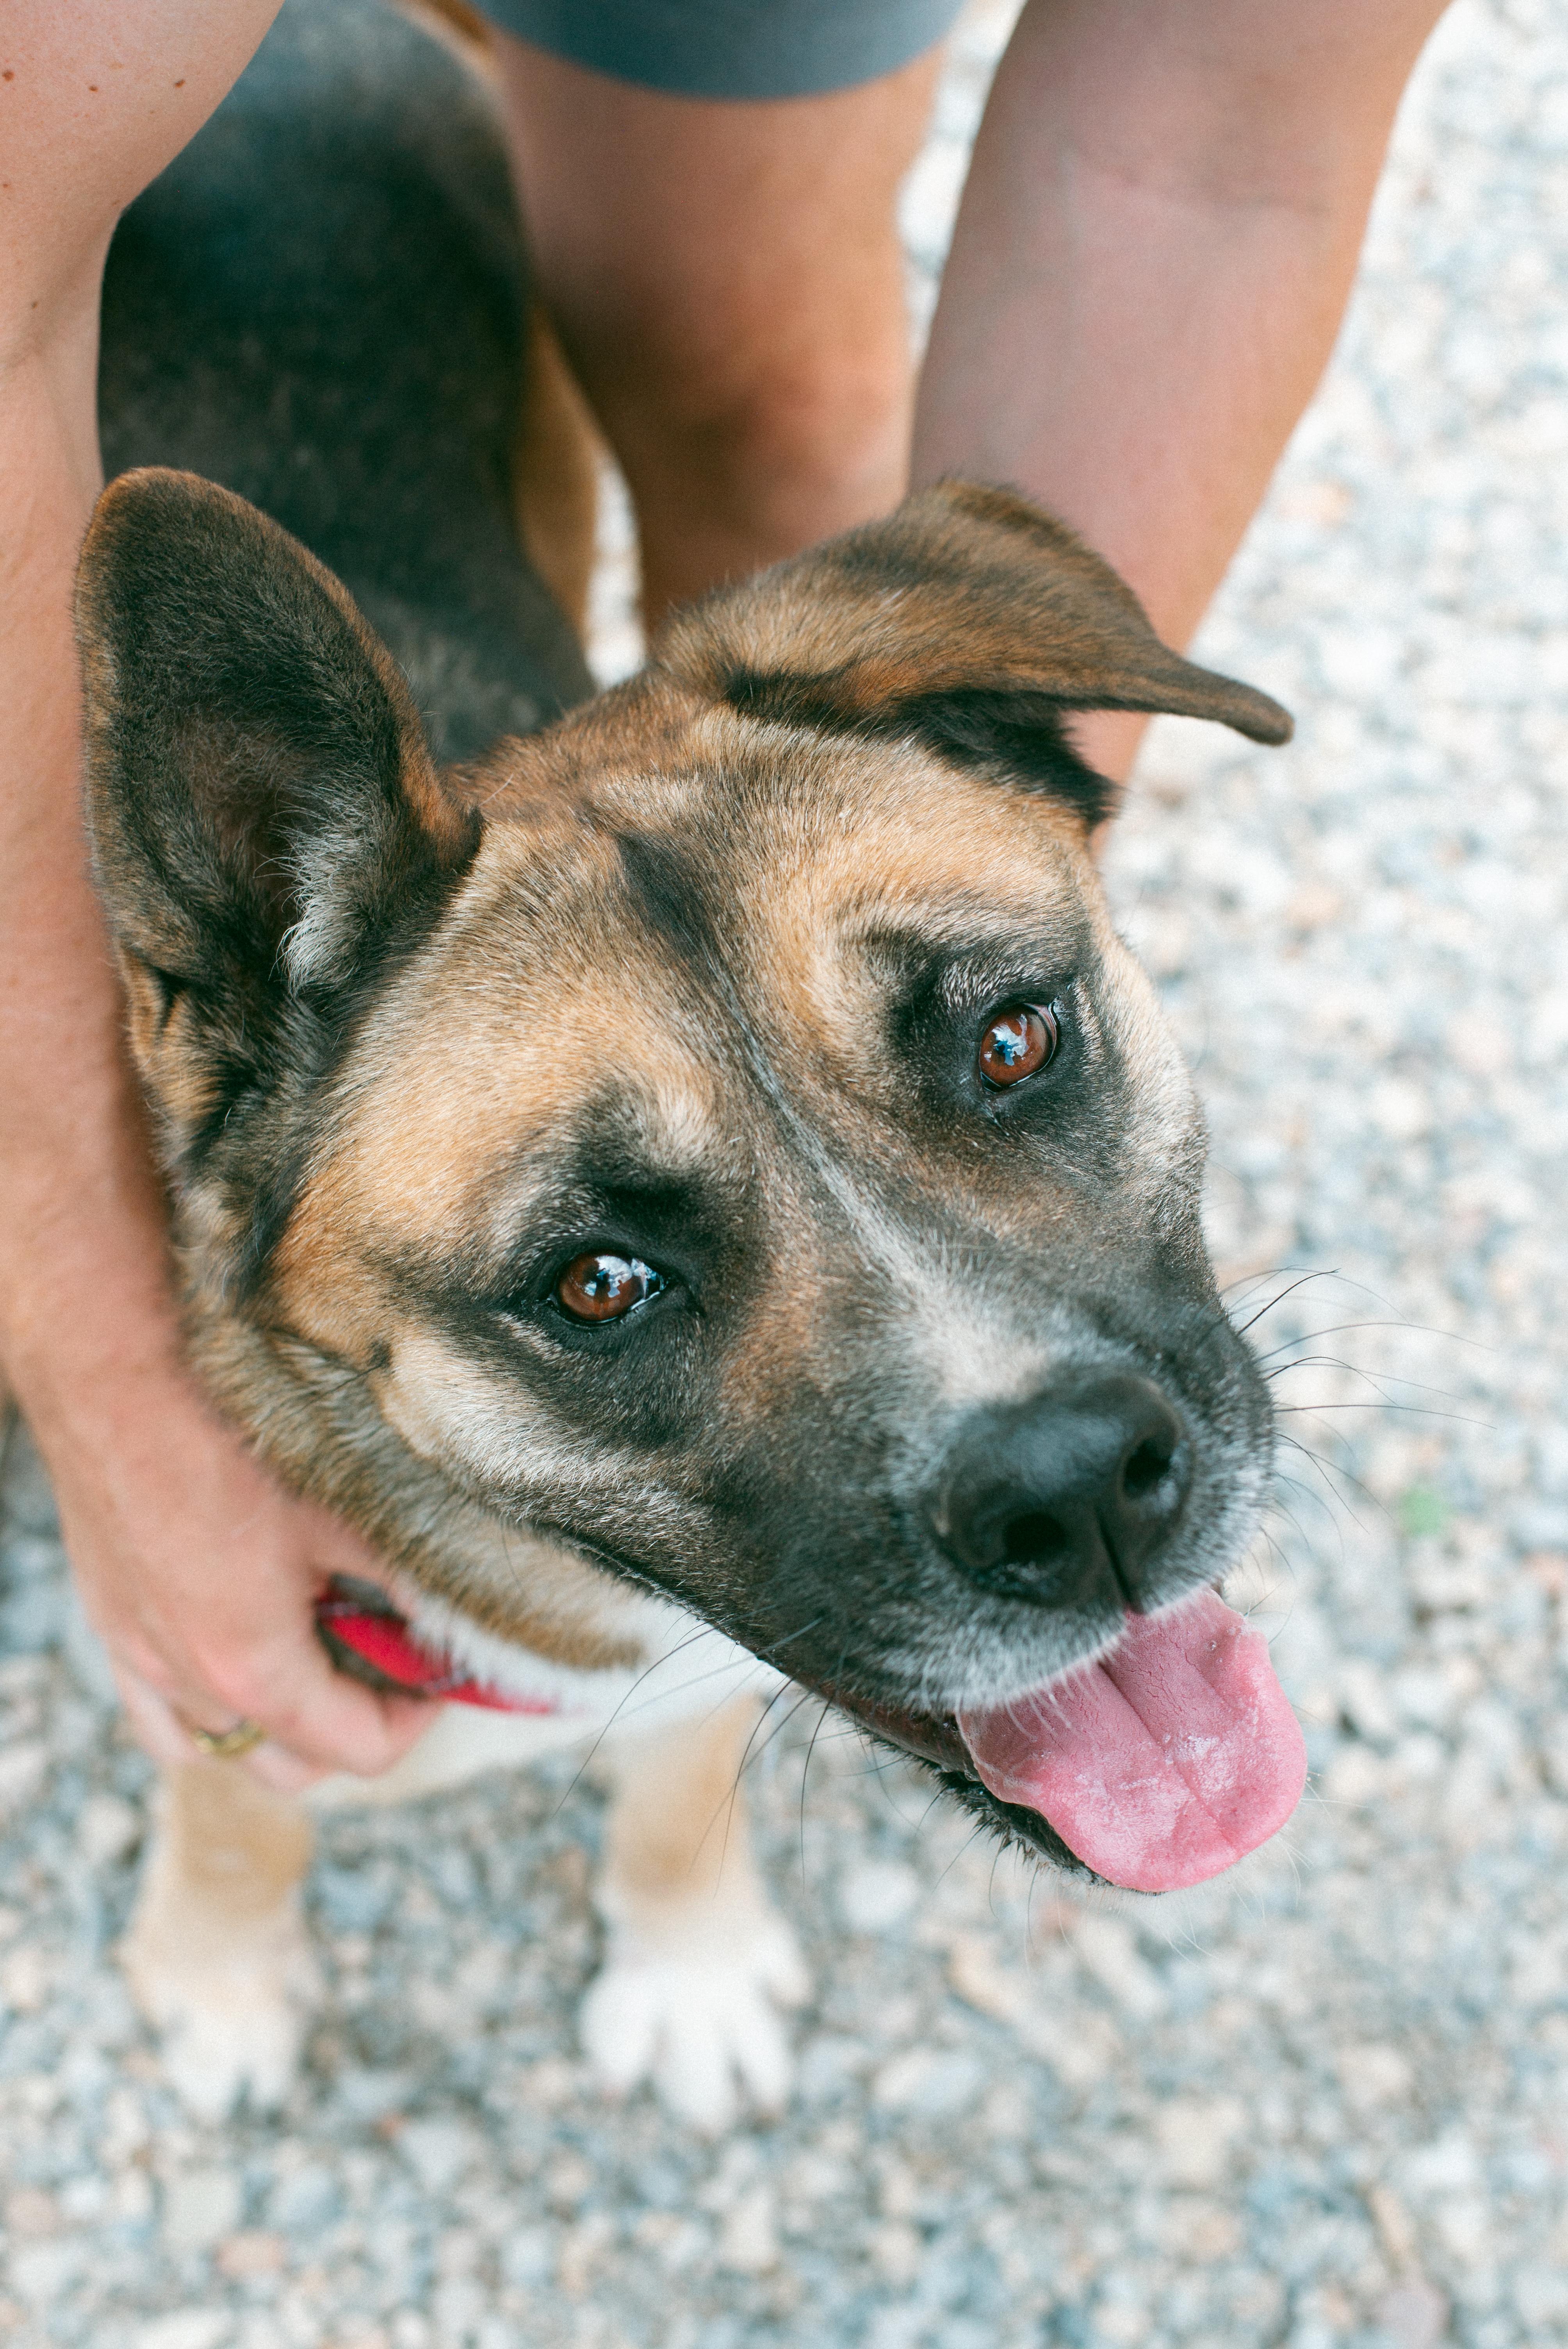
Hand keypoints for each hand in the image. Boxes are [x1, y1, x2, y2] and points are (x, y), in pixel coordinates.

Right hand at [26, 1336, 429, 1793]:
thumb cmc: (230, 1427)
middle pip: (289, 1763)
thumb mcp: (347, 1506)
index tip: (442, 1670)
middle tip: (394, 1662)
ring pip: (216, 1745)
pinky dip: (201, 1709)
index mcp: (251, 1667)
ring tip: (321, 1658)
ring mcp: (137, 1652)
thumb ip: (408, 1578)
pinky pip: (155, 1711)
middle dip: (354, 1726)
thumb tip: (462, 1618)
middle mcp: (185, 1680)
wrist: (119, 1363)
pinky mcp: (109, 1617)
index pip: (357, 1750)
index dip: (418, 1717)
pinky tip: (237, 1652)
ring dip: (278, 1723)